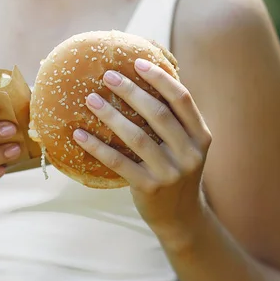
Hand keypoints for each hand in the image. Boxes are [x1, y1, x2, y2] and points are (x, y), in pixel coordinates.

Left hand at [72, 58, 211, 230]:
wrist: (180, 218)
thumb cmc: (176, 172)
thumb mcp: (186, 147)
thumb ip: (175, 122)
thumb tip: (145, 82)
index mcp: (200, 137)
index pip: (182, 100)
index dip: (160, 79)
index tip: (137, 62)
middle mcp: (189, 153)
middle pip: (158, 114)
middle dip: (131, 91)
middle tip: (108, 76)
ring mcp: (170, 173)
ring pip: (136, 137)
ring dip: (111, 115)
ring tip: (90, 99)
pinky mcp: (149, 188)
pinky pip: (118, 162)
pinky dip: (97, 147)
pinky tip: (79, 134)